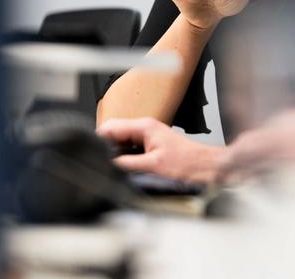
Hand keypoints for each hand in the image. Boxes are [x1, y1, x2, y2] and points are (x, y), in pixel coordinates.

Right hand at [97, 117, 224, 183]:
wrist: (205, 166)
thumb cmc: (187, 162)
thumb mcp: (152, 165)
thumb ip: (127, 163)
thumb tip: (107, 164)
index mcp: (144, 126)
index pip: (111, 127)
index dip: (97, 139)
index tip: (89, 151)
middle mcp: (145, 128)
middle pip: (114, 133)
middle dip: (104, 147)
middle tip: (97, 162)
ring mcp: (148, 137)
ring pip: (121, 142)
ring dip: (114, 153)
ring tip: (108, 166)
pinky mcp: (151, 146)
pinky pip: (130, 149)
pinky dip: (124, 157)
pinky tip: (121, 168)